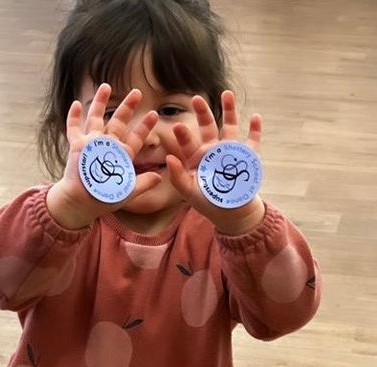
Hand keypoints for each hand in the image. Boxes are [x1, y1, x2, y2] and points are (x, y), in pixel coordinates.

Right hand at [47, 84, 160, 228]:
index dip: (144, 126)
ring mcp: (91, 144)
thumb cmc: (105, 199)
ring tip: (107, 86)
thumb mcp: (128, 192)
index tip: (154, 114)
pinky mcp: (76, 147)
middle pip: (118, 122)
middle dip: (127, 107)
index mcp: (121, 155)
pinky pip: (74, 129)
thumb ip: (143, 184)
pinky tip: (78, 104)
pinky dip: (74, 116)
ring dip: (101, 103)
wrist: (82, 203)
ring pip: (96, 119)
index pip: (136, 138)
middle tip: (137, 92)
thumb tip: (159, 177)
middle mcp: (107, 146)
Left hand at [166, 91, 264, 234]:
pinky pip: (253, 141)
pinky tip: (256, 117)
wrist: (230, 213)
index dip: (183, 135)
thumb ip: (178, 177)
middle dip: (202, 113)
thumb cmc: (206, 203)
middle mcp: (212, 150)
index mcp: (196, 157)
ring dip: (229, 111)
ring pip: (230, 127)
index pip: (188, 143)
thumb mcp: (189, 192)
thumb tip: (169, 158)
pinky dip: (255, 130)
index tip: (177, 127)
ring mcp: (230, 152)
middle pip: (207, 127)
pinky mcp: (247, 157)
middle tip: (196, 98)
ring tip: (227, 94)